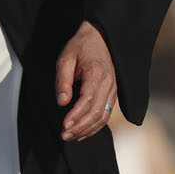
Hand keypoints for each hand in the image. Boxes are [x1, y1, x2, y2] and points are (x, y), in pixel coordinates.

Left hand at [55, 21, 116, 140]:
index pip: (88, 100)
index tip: (64, 124)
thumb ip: (63, 81)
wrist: (99, 37)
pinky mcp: (112, 94)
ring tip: (71, 136)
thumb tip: (62, 102)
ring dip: (87, 129)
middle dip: (80, 127)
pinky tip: (82, 133)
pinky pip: (106, 114)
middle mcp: (109, 83)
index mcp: (97, 73)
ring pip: (103, 116)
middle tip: (64, 135)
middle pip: (97, 112)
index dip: (76, 115)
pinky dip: (95, 126)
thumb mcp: (65, 59)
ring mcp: (113, 90)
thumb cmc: (81, 46)